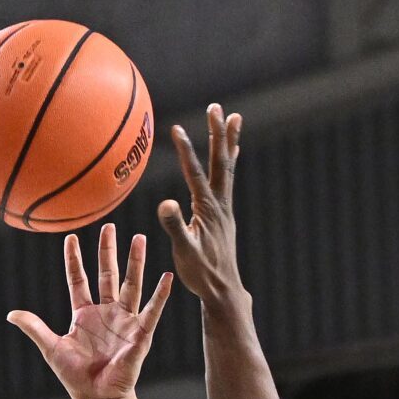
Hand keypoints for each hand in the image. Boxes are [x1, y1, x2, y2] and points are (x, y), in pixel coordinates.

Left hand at [7, 224, 172, 398]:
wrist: (98, 398)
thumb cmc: (76, 377)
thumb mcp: (51, 348)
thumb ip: (34, 328)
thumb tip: (10, 314)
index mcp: (85, 314)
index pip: (79, 280)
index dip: (74, 260)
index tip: (71, 238)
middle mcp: (107, 313)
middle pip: (108, 275)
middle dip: (108, 250)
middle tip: (110, 226)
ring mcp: (125, 321)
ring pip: (131, 285)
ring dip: (135, 262)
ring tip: (140, 238)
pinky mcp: (140, 334)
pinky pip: (152, 310)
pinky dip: (160, 294)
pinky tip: (167, 277)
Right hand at [157, 103, 244, 305]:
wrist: (223, 290)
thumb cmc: (201, 273)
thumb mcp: (184, 251)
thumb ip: (176, 227)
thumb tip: (166, 204)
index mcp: (208, 210)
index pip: (195, 174)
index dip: (185, 151)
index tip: (176, 128)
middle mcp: (220, 204)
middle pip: (219, 162)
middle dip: (217, 133)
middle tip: (216, 107)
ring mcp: (224, 208)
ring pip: (227, 167)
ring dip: (227, 141)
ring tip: (233, 117)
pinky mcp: (224, 214)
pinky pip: (227, 180)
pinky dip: (229, 162)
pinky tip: (231, 153)